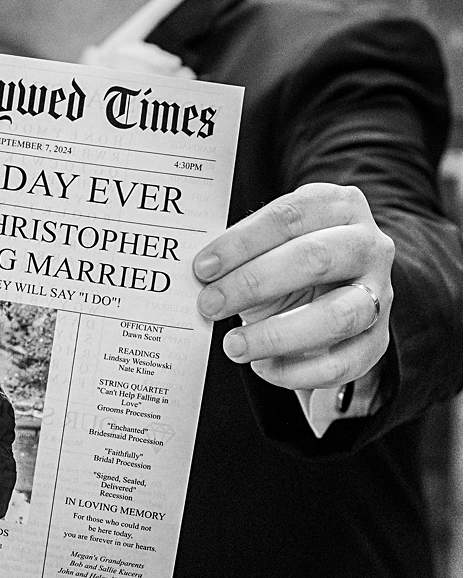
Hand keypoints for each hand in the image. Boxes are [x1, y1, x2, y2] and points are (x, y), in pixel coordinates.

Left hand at [192, 183, 392, 390]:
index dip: (241, 243)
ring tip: (234, 344)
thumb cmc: (287, 261)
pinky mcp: (378, 340)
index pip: (289, 216)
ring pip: (336, 315)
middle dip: (254, 283)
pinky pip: (343, 362)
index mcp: (337, 207)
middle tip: (210, 303)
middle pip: (314, 259)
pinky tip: (263, 366)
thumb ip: (241, 252)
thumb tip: (199, 273)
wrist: (334, 291)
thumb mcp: (268, 244)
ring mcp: (379, 294)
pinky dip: (297, 370)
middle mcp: (368, 246)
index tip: (204, 267)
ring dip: (277, 334)